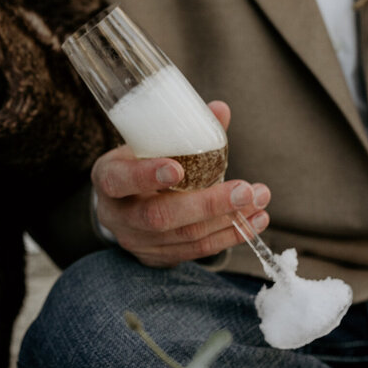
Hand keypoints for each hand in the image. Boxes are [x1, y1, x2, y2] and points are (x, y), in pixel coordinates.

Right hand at [92, 101, 271, 267]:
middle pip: (159, 216)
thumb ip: (183, 130)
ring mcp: (136, 241)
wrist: (124, 203)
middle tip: (245, 190)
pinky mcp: (157, 257)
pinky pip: (196, 250)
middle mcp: (117, 215)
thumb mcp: (149, 144)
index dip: (145, 176)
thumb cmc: (140, 164)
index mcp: (108, 177)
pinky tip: (253, 221)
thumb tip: (220, 109)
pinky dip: (229, 235)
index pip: (119, 180)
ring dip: (229, 220)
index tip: (177, 169)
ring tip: (259, 200)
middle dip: (208, 204)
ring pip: (184, 236)